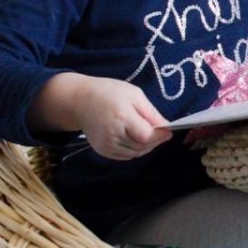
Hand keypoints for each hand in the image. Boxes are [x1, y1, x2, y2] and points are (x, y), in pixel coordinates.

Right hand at [46, 75, 172, 160]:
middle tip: (160, 131)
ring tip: (149, 134)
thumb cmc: (108, 92)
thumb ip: (151, 113)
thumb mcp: (134, 94)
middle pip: (142, 146)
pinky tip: (136, 139)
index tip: (168, 131)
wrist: (79, 101)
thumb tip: (166, 127)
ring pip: (135, 153)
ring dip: (146, 146)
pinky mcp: (102, 150)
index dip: (160, 136)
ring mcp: (105, 145)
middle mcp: (112, 134)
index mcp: (121, 117)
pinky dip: (135, 150)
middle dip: (155, 141)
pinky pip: (125, 155)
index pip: (146, 136)